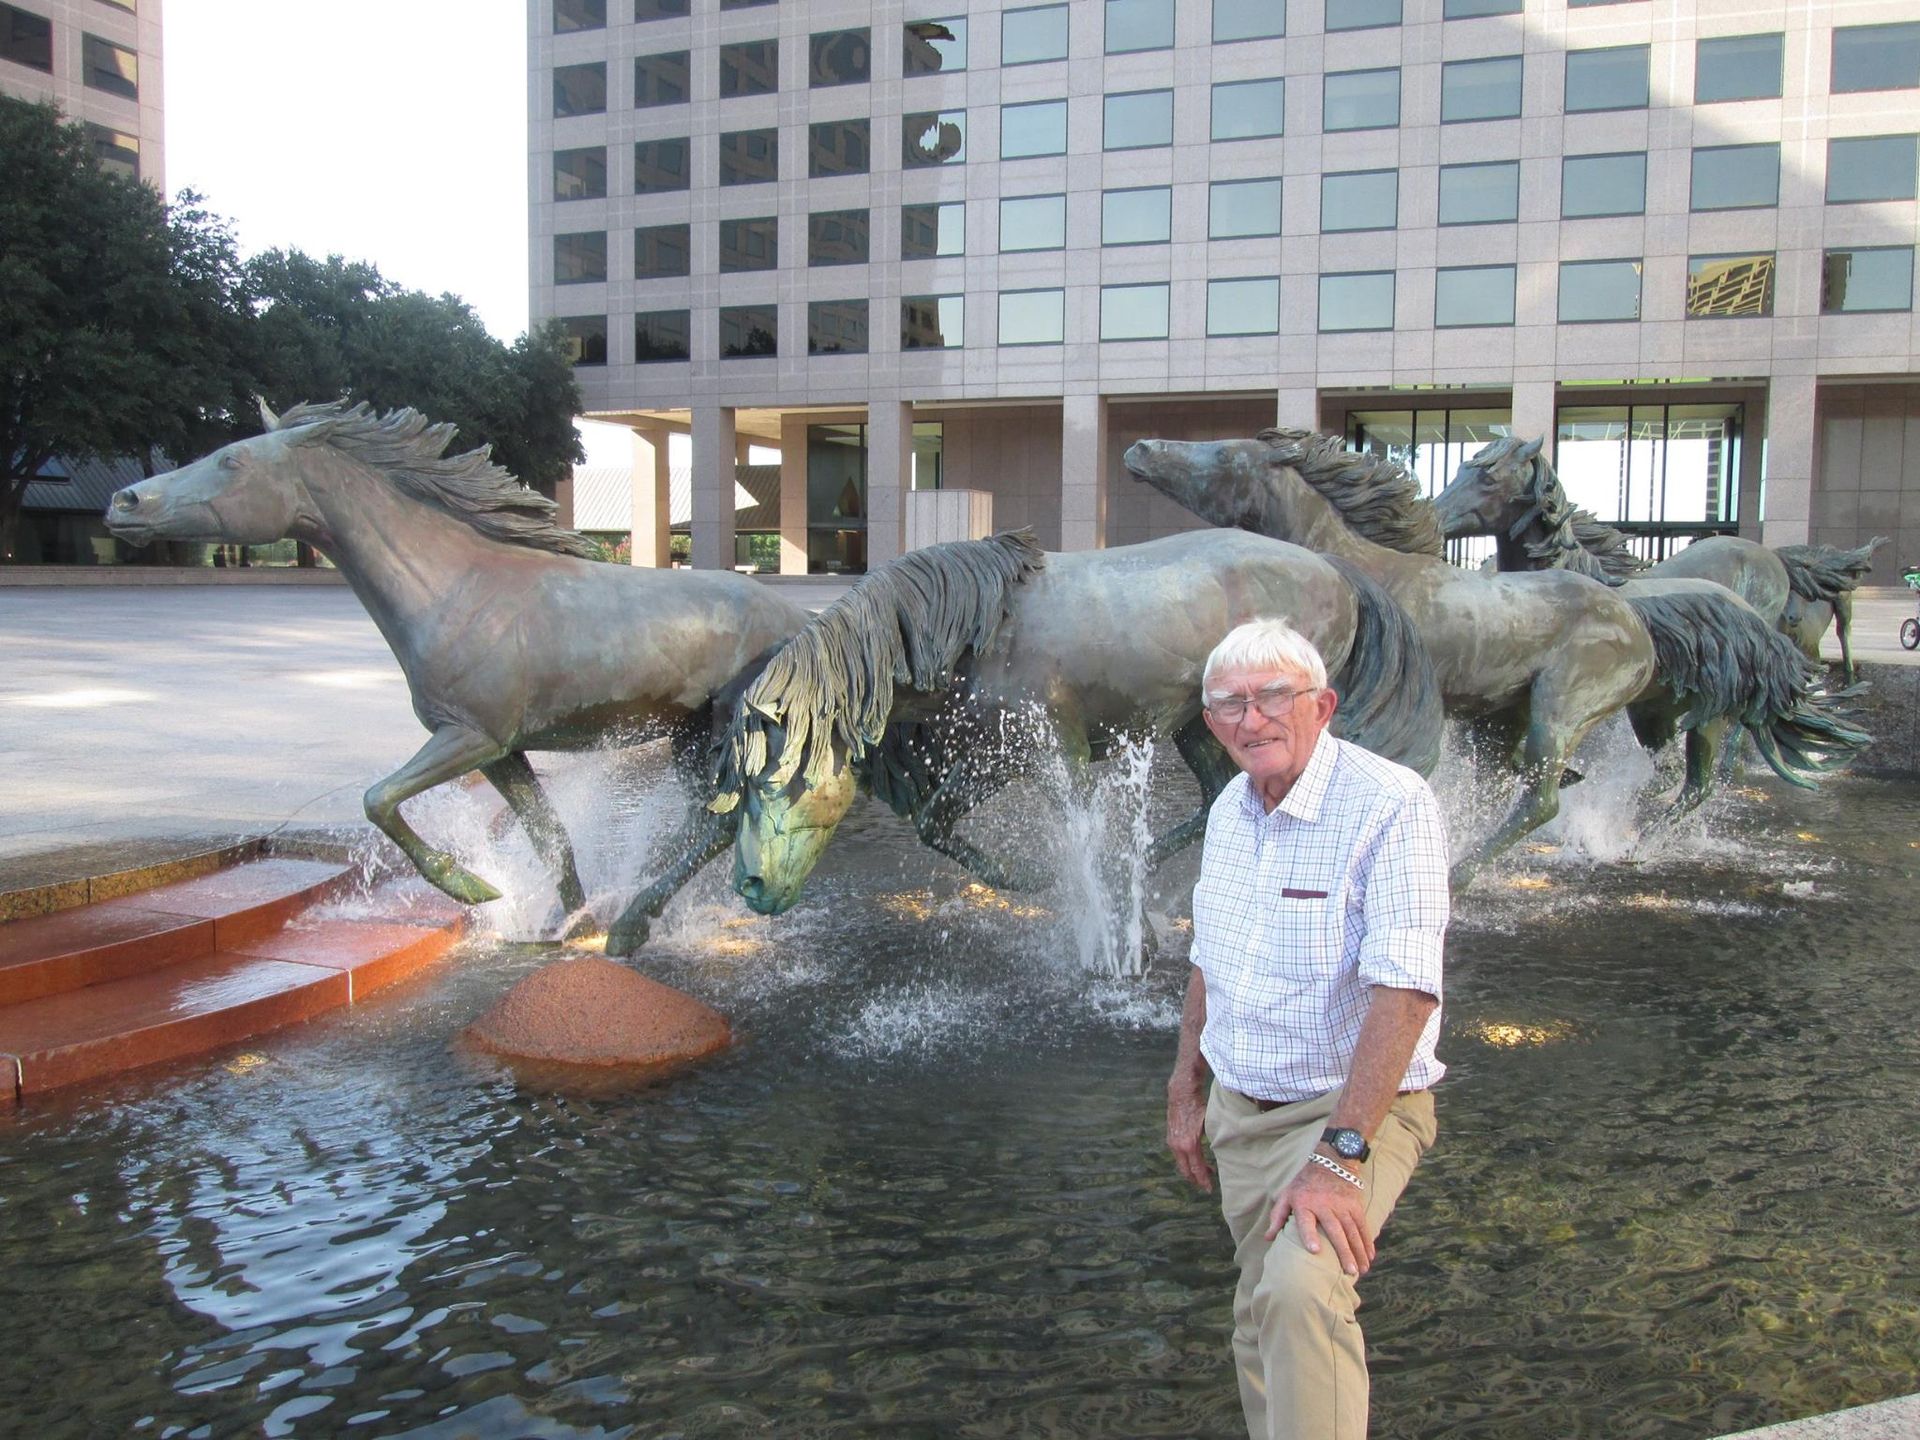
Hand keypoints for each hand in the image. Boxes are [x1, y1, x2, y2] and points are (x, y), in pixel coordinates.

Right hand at [1166, 1080, 1212, 1192]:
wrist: (1181, 1094)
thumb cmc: (1198, 1107)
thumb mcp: (1209, 1125)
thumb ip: (1214, 1140)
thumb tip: (1224, 1152)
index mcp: (1189, 1145)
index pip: (1197, 1169)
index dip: (1203, 1180)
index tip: (1209, 1189)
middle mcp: (1178, 1146)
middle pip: (1186, 1171)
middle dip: (1196, 1179)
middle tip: (1206, 1184)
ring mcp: (1172, 1142)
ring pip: (1181, 1164)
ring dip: (1191, 1169)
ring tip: (1204, 1170)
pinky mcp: (1170, 1138)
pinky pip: (1178, 1155)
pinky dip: (1186, 1160)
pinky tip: (1195, 1158)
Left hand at [1266, 1157, 1373, 1276]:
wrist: (1331, 1162)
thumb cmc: (1304, 1184)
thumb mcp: (1287, 1195)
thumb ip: (1278, 1217)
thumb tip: (1268, 1238)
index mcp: (1304, 1204)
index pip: (1306, 1221)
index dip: (1309, 1235)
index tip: (1315, 1250)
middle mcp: (1325, 1205)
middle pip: (1335, 1230)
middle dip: (1344, 1251)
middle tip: (1350, 1271)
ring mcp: (1342, 1205)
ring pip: (1352, 1230)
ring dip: (1358, 1251)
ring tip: (1362, 1270)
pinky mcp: (1355, 1205)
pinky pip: (1362, 1225)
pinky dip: (1367, 1241)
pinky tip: (1370, 1256)